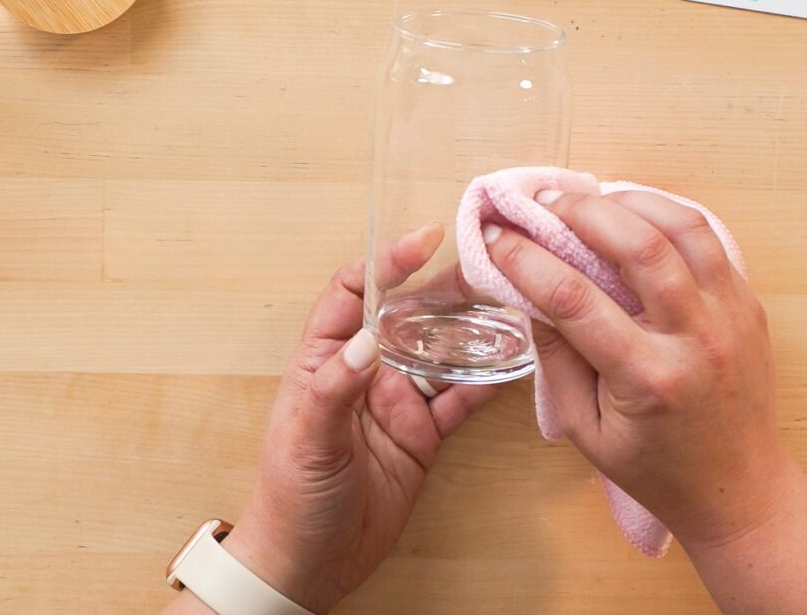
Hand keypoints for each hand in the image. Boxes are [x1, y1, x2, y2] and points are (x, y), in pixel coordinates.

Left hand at [223, 224, 498, 613]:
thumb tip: (367, 341)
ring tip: (513, 305)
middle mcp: (366, 370)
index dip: (387, 262)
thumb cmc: (290, 497)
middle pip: (410, 315)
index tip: (424, 242)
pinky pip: (461, 398)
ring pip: (443, 352)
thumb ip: (334, 387)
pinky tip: (516, 362)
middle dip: (447, 290)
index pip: (355, 292)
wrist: (308, 564)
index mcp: (325, 357)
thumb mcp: (305, 439)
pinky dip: (488, 381)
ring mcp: (398, 400)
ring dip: (475, 331)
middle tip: (489, 269)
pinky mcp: (424, 434)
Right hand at [484, 190, 791, 548]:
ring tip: (591, 200)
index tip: (498, 239)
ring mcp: (730, 316)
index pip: (575, 300)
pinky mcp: (747, 304)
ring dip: (630, 201)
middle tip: (544, 204)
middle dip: (581, 213)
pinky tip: (635, 214)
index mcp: (648, 379)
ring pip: (682, 228)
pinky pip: (709, 240)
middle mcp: (695, 339)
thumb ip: (556, 361)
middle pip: (638, 246)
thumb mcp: (586, 430)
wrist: (737, 487)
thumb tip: (529, 295)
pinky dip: (668, 216)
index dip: (527, 261)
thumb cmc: (656, 468)